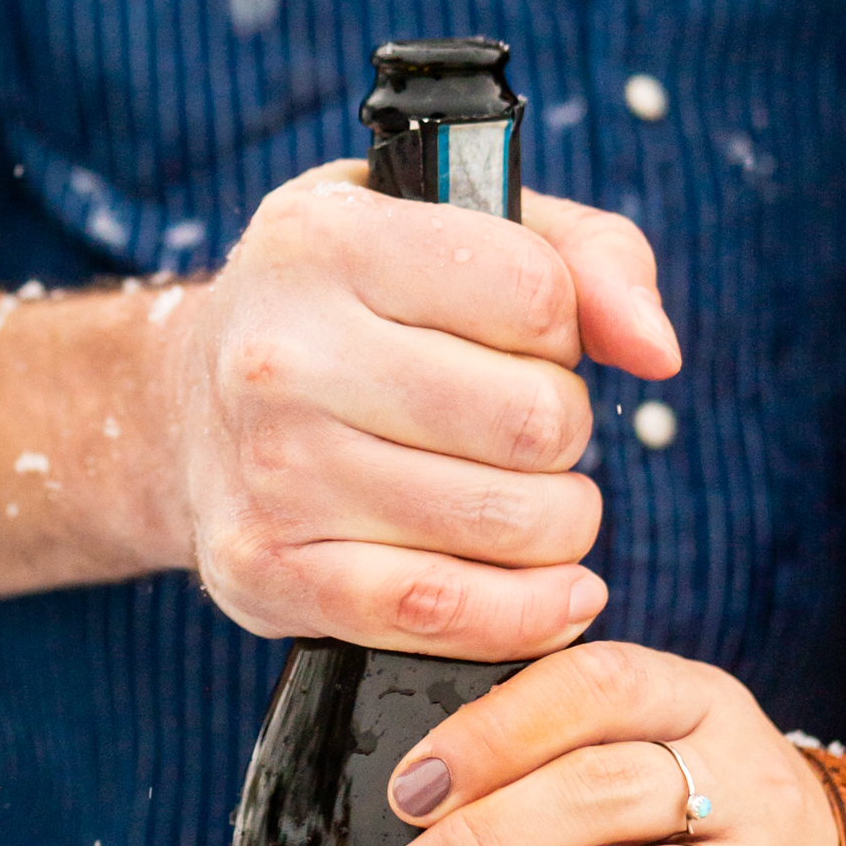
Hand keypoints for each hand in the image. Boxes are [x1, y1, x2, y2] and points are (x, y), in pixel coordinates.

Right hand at [160, 165, 680, 651]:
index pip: (537, 295)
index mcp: (325, 241)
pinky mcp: (268, 574)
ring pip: (511, 521)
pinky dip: (525, 615)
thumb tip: (658, 353)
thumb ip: (589, 259)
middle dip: (563, 432)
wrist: (186, 409)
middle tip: (522, 431)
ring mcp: (270, 472)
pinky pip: (443, 613)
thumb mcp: (453, 230)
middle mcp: (282, 355)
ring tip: (523, 499)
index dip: (566, 331)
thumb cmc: (354, 310)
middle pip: (537, 420)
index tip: (532, 343)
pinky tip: (554, 594)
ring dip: (555, 522)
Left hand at [361, 643, 844, 845]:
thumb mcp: (670, 753)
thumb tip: (415, 785)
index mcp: (702, 705)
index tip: (411, 789)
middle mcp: (744, 785)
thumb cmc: (711, 829)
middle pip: (605, 792)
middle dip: (483, 845)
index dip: (496, 731)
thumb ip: (572, 743)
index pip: (598, 686)